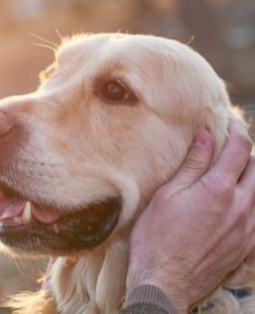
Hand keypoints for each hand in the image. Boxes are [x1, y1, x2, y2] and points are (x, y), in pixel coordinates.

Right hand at [126, 118, 254, 312]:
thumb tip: (206, 136)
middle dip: (246, 151)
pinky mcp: (247, 244)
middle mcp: (240, 206)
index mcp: (218, 189)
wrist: (165, 281)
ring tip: (233, 171)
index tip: (228, 120)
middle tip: (229, 145)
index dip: (236, 128)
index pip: (239, 148)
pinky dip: (252, 200)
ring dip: (251, 176)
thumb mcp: (167, 196)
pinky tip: (238, 201)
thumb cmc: (157, 238)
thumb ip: (192, 165)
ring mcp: (247, 227)